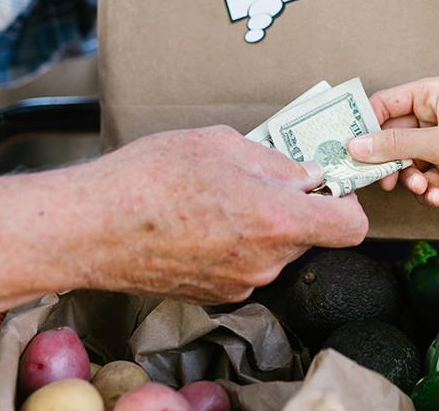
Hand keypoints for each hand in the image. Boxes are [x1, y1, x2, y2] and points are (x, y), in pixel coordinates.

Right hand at [79, 125, 367, 302]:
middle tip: (260, 176)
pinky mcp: (214, 295)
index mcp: (277, 220)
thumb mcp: (220, 145)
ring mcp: (239, 283)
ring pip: (274, 248)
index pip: (350, 227)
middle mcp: (265, 262)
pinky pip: (244, 264)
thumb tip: (306, 174)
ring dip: (261, 223)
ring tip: (218, 196)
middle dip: (294, 205)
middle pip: (309, 234)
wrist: (88, 229)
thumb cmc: (147, 180)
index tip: (332, 185)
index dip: (348, 203)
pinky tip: (199, 221)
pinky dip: (234, 243)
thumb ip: (275, 162)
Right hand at [348, 76, 438, 210]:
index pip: (384, 104)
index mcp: (432, 94)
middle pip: (391, 137)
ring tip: (424, 189)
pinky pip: (424, 179)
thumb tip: (355, 145)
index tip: (349, 151)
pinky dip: (427, 190)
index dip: (365, 126)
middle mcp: (435, 115)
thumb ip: (395, 144)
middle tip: (384, 181)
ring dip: (410, 180)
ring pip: (406, 162)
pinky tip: (438, 197)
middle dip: (390, 162)